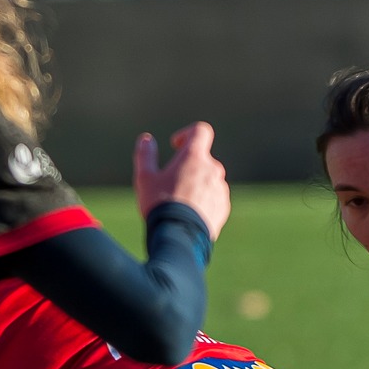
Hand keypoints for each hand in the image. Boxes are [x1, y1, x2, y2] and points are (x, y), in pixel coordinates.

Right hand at [135, 122, 229, 242]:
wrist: (180, 237)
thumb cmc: (160, 204)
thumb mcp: (145, 178)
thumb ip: (145, 155)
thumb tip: (147, 140)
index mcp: (194, 157)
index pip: (200, 131)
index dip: (187, 134)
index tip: (176, 146)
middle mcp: (213, 169)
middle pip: (202, 159)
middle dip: (187, 165)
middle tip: (170, 182)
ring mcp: (220, 189)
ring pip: (209, 179)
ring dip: (196, 184)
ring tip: (178, 202)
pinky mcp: (223, 207)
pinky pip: (214, 197)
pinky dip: (203, 200)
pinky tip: (188, 213)